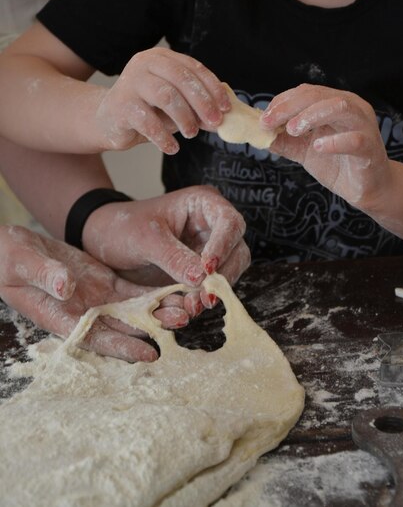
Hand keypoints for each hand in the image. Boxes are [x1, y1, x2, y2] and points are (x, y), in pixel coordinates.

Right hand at [0, 227, 190, 361]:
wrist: (10, 248)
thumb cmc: (8, 259)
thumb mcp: (21, 263)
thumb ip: (44, 275)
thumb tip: (67, 287)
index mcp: (60, 317)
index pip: (96, 338)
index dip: (122, 347)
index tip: (148, 353)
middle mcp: (83, 313)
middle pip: (122, 327)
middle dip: (151, 328)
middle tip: (181, 325)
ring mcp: (96, 299)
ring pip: (132, 310)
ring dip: (157, 310)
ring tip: (186, 308)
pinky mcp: (103, 283)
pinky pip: (131, 291)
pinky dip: (152, 293)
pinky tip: (173, 290)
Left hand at [82, 185, 250, 314]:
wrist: (102, 241)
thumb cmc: (122, 226)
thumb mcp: (146, 239)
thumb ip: (174, 257)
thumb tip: (202, 278)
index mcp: (202, 204)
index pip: (229, 222)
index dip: (224, 246)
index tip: (208, 269)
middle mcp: (211, 226)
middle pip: (236, 250)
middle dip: (222, 275)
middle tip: (204, 297)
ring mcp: (207, 250)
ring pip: (228, 272)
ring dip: (213, 290)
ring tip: (193, 306)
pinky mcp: (199, 272)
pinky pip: (210, 286)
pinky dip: (202, 298)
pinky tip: (188, 308)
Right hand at [96, 47, 230, 152]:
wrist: (109, 121)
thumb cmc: (148, 110)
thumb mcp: (176, 105)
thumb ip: (198, 108)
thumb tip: (223, 119)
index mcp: (161, 58)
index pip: (193, 68)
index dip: (213, 88)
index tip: (226, 108)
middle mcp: (144, 64)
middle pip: (181, 79)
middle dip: (202, 102)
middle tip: (214, 122)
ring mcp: (130, 82)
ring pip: (166, 96)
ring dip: (184, 118)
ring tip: (191, 133)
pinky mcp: (121, 105)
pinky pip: (148, 122)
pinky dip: (164, 137)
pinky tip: (172, 147)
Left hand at [261, 84, 390, 211]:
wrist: (367, 188)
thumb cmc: (338, 164)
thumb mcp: (304, 150)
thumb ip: (284, 141)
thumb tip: (259, 135)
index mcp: (335, 103)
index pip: (306, 92)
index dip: (282, 102)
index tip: (263, 118)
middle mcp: (351, 108)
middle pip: (318, 95)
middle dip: (289, 107)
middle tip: (269, 122)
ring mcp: (363, 126)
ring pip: (339, 107)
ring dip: (311, 116)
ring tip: (292, 129)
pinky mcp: (370, 147)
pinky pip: (354, 139)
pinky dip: (334, 142)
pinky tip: (318, 147)